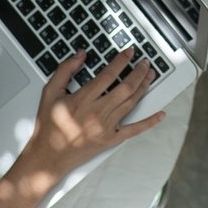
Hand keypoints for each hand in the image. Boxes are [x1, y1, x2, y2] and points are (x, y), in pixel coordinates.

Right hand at [18, 49, 163, 178]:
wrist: (48, 156)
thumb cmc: (48, 126)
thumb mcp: (49, 93)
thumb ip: (65, 70)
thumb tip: (80, 55)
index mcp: (83, 99)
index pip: (109, 74)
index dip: (121, 61)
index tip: (129, 52)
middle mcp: (98, 112)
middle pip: (126, 87)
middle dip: (138, 72)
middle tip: (145, 62)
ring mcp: (106, 127)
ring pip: (131, 103)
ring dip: (143, 87)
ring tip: (150, 75)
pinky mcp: (110, 140)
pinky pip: (134, 130)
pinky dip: (149, 122)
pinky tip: (160, 114)